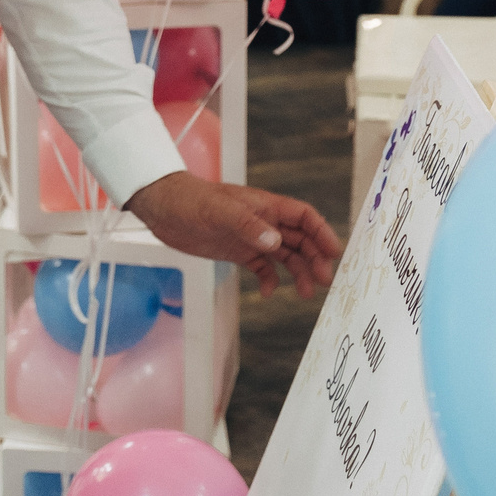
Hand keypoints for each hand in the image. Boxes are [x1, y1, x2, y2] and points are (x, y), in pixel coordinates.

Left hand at [123, 173, 342, 296]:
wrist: (162, 207)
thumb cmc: (190, 201)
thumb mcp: (218, 211)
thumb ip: (247, 226)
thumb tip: (275, 243)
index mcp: (264, 206)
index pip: (303, 216)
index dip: (321, 232)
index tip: (334, 252)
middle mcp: (263, 221)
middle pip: (300, 239)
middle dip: (314, 258)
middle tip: (323, 281)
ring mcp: (251, 237)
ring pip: (285, 255)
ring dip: (297, 273)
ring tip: (304, 295)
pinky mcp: (237, 251)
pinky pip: (262, 267)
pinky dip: (269, 280)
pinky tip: (267, 293)